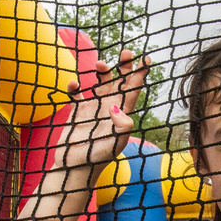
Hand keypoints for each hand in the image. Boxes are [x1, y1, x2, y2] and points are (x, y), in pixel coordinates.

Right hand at [57, 49, 150, 169]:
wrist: (75, 169)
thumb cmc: (97, 159)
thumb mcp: (114, 144)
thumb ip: (121, 126)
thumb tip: (116, 106)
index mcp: (122, 114)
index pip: (134, 90)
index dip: (141, 74)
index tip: (147, 58)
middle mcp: (110, 108)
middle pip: (120, 82)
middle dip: (124, 66)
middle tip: (126, 52)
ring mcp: (94, 109)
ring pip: (100, 83)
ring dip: (101, 71)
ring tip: (100, 63)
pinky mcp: (78, 112)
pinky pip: (78, 93)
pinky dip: (76, 86)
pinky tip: (74, 85)